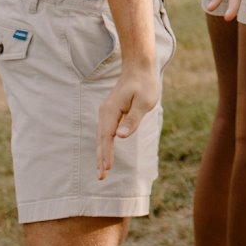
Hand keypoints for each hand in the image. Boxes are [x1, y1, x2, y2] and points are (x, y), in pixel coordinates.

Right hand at [95, 63, 160, 179]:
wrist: (139, 68)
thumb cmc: (145, 84)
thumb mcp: (144, 101)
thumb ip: (133, 119)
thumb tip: (121, 136)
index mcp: (111, 110)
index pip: (107, 136)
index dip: (106, 153)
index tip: (106, 169)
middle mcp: (105, 112)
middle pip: (101, 139)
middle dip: (100, 158)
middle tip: (101, 177)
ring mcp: (107, 113)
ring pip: (102, 137)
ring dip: (101, 153)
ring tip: (102, 171)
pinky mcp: (111, 113)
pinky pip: (105, 132)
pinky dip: (104, 144)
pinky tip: (105, 154)